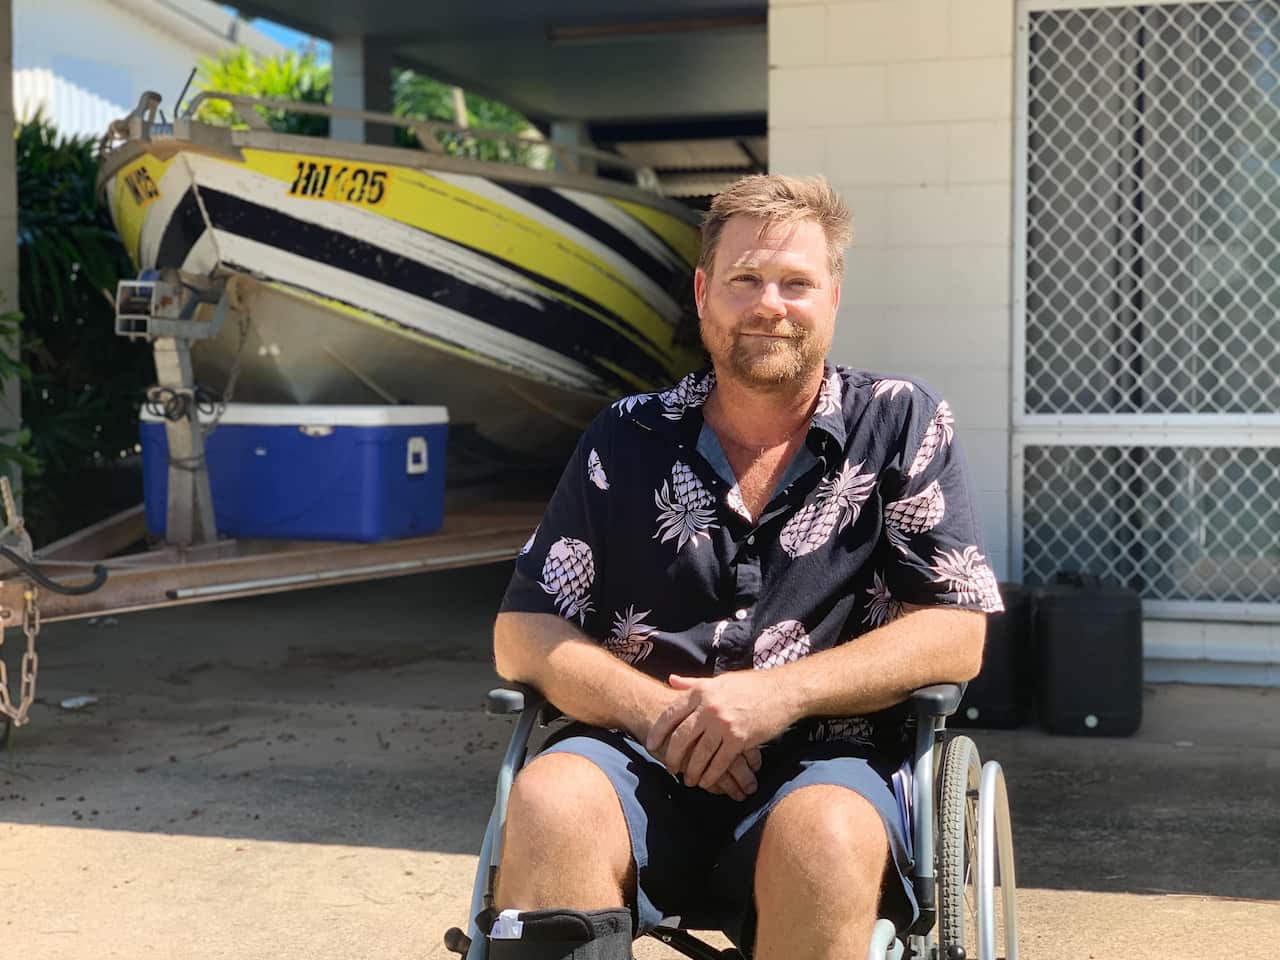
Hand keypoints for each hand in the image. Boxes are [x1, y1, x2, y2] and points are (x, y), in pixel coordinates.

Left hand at [646, 671, 795, 791]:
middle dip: (672, 755)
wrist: (783, 691)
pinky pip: (719, 762)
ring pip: (699, 753)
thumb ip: (693, 683)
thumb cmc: (750, 685)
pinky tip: (706, 782)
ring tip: (687, 780)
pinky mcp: (739, 739)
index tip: (650, 744)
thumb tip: (670, 680)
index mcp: (702, 692)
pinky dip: (711, 775)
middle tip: (668, 766)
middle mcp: (709, 707)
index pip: (671, 713)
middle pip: (681, 737)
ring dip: (691, 771)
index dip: (658, 731)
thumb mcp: (719, 680)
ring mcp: (723, 724)